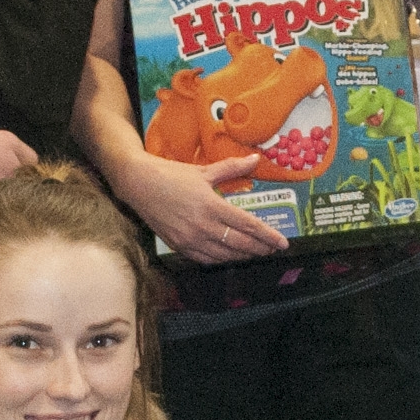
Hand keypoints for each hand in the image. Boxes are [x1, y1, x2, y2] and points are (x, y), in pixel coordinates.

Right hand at [112, 146, 285, 263]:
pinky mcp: (179, 246)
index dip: (268, 236)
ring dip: (243, 255)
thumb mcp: (203, 170)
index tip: (282, 243)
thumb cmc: (171, 174)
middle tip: (272, 249)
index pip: (248, 226)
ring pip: (225, 255)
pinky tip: (230, 256)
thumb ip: (232, 168)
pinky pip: (206, 259)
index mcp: (212, 206)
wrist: (138, 184)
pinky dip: (222, 259)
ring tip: (256, 253)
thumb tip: (255, 159)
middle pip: (240, 244)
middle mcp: (202, 226)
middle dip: (260, 248)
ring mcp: (190, 239)